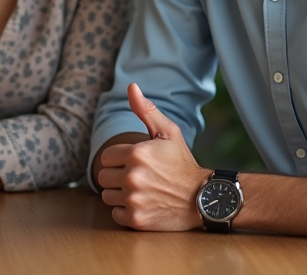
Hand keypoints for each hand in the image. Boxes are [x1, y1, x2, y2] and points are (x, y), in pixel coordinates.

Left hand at [97, 84, 208, 231]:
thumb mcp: (168, 133)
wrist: (203, 198)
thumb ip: (146, 110)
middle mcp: (132, 177)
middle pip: (103, 177)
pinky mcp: (136, 220)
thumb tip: (131, 86)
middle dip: (117, 176)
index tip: (135, 163)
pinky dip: (125, 212)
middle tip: (138, 178)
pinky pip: (115, 214)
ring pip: (107, 196)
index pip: (106, 157)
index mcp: (136, 154)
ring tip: (141, 191)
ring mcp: (134, 200)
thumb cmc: (182, 163)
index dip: (119, 160)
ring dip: (119, 194)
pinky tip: (142, 204)